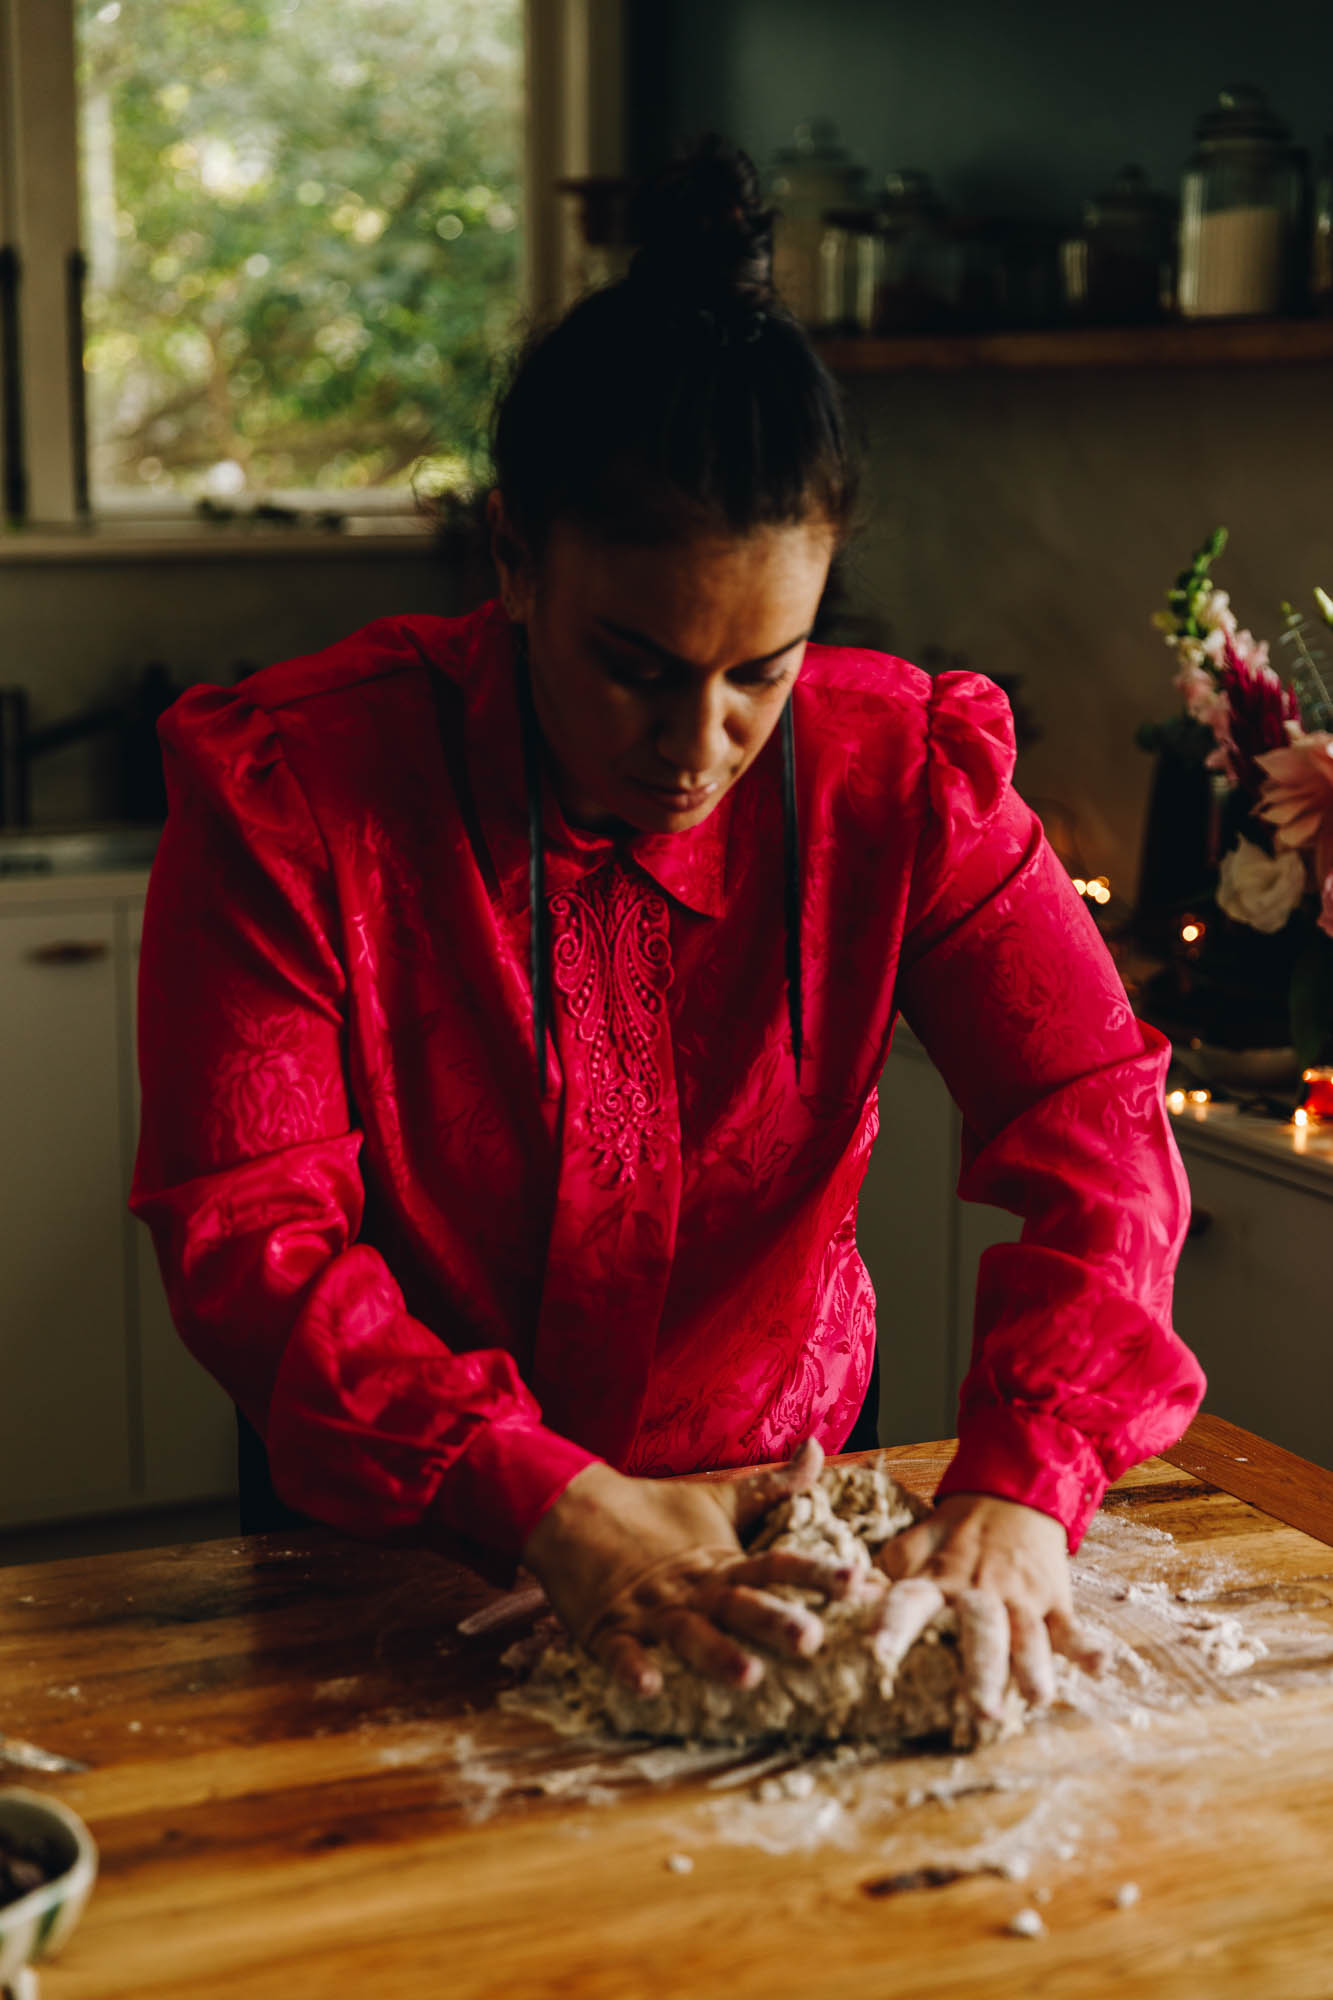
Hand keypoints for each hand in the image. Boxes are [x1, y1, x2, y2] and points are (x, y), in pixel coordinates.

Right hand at [520, 1440, 856, 1695]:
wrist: (574, 1509)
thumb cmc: (654, 1511)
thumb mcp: (718, 1499)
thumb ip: (771, 1487)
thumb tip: (816, 1447)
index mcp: (722, 1562)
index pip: (777, 1565)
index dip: (816, 1573)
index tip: (857, 1582)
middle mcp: (694, 1589)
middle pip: (740, 1605)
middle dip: (775, 1622)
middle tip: (811, 1640)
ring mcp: (652, 1610)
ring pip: (689, 1635)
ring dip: (717, 1655)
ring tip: (748, 1676)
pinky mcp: (609, 1628)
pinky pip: (622, 1652)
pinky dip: (633, 1668)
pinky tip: (649, 1686)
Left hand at [872, 1491, 1101, 1719]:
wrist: (1013, 1493)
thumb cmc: (955, 1533)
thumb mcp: (915, 1544)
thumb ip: (885, 1572)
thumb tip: (848, 1596)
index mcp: (939, 1578)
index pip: (911, 1602)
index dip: (893, 1627)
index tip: (877, 1655)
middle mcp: (979, 1589)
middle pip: (980, 1630)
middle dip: (981, 1669)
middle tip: (979, 1709)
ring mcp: (1020, 1596)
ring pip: (1027, 1634)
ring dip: (1033, 1666)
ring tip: (1036, 1698)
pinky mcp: (1053, 1599)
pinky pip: (1072, 1625)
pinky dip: (1088, 1646)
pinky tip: (1101, 1666)